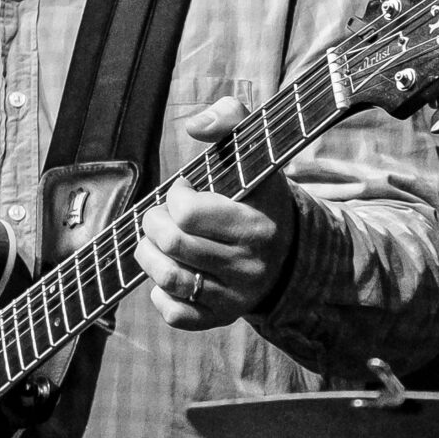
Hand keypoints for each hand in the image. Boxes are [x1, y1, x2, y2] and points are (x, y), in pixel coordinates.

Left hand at [137, 96, 298, 329]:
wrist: (290, 249)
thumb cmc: (257, 195)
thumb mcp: (254, 152)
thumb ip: (230, 120)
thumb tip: (193, 124)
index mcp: (257, 222)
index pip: (188, 213)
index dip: (175, 196)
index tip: (186, 190)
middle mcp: (250, 263)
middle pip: (172, 244)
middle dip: (153, 223)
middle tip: (162, 215)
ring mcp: (237, 295)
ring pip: (169, 279)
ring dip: (149, 256)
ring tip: (156, 241)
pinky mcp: (222, 317)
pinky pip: (175, 313)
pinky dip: (160, 293)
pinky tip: (170, 273)